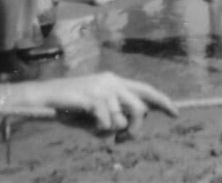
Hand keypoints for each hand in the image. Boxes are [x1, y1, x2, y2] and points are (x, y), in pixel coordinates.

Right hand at [25, 72, 176, 135]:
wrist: (46, 99)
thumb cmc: (72, 108)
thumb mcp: (97, 114)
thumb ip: (115, 117)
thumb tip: (129, 128)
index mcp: (115, 82)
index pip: (145, 90)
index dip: (162, 102)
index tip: (176, 114)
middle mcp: (112, 82)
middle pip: (140, 108)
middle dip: (135, 130)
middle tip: (122, 140)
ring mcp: (102, 89)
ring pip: (122, 119)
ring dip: (111, 131)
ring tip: (96, 130)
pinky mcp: (92, 98)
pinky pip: (107, 122)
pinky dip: (99, 130)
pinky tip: (89, 126)